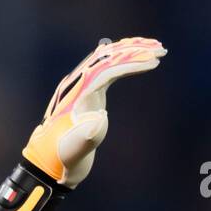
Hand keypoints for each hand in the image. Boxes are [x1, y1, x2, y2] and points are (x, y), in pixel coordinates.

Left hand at [23, 36, 165, 187]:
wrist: (49, 162)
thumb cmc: (63, 157)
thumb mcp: (75, 151)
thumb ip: (86, 137)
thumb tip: (101, 118)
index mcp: (76, 95)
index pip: (105, 70)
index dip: (130, 63)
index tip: (153, 61)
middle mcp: (77, 85)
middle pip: (107, 57)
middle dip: (134, 51)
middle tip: (161, 50)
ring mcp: (82, 87)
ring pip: (107, 59)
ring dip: (131, 51)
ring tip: (156, 48)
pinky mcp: (88, 92)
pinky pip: (107, 69)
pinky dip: (124, 62)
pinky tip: (137, 55)